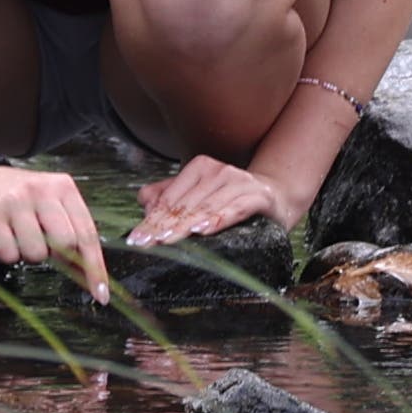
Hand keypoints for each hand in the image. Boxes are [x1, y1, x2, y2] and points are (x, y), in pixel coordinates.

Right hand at [0, 166, 110, 302]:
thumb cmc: (17, 197)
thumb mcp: (48, 204)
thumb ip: (69, 230)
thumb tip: (87, 272)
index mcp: (63, 188)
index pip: (87, 233)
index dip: (95, 267)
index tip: (101, 294)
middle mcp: (42, 191)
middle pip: (66, 243)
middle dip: (57, 255)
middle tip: (43, 245)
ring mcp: (16, 202)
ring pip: (37, 252)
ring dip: (29, 254)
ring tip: (19, 236)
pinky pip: (9, 254)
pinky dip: (8, 253)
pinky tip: (3, 237)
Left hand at [129, 156, 297, 247]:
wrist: (275, 196)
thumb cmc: (230, 201)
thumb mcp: (198, 198)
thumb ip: (169, 197)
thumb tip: (144, 203)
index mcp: (199, 168)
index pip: (169, 198)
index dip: (151, 220)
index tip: (135, 239)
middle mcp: (218, 171)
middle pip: (184, 204)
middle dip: (163, 226)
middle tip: (146, 244)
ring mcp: (238, 181)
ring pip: (205, 207)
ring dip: (185, 225)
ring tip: (167, 239)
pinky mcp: (257, 195)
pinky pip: (235, 209)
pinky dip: (219, 219)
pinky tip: (204, 230)